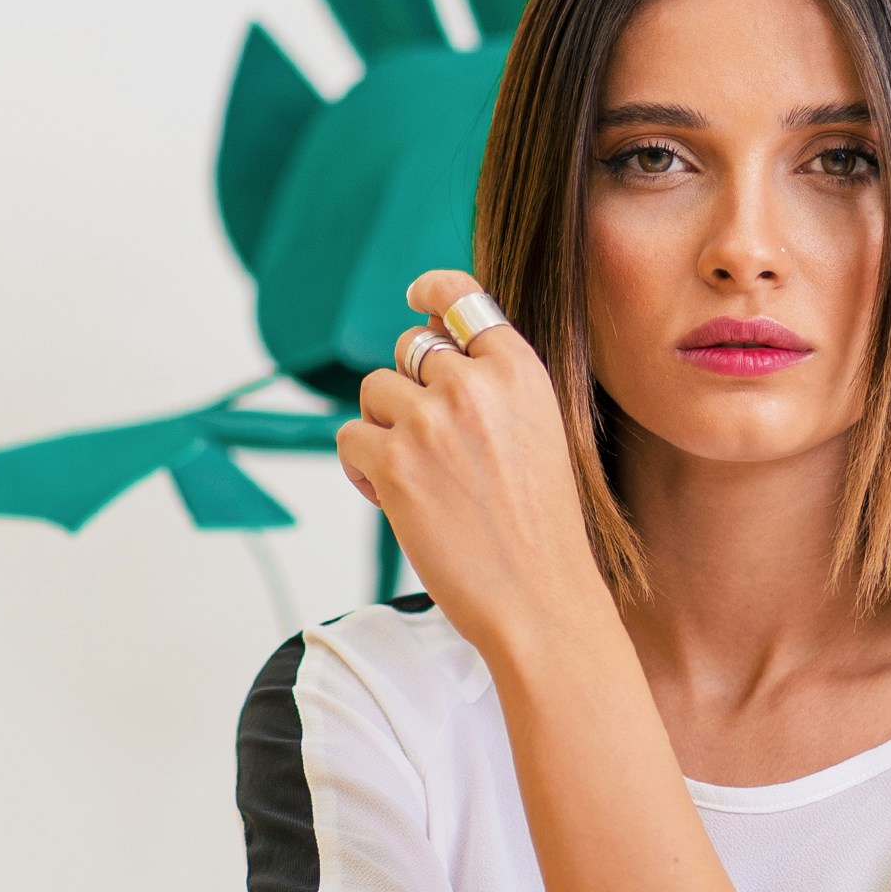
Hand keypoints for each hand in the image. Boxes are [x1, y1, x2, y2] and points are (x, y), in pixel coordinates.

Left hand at [336, 269, 610, 661]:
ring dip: (383, 431)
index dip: (432, 292)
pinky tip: (394, 500)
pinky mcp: (394, 464)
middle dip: (410, 392)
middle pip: (409, 350)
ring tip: (418, 481)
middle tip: (435, 449)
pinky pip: (349, 438)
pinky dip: (361, 467)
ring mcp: (430, 422)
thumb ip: (493, 386)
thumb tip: (425, 342)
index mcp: (519, 371)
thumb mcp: (539, 433)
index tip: (416, 296)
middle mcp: (474, 385)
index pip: (462, 299)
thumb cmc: (540, 530)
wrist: (541, 599)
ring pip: (373, 392)